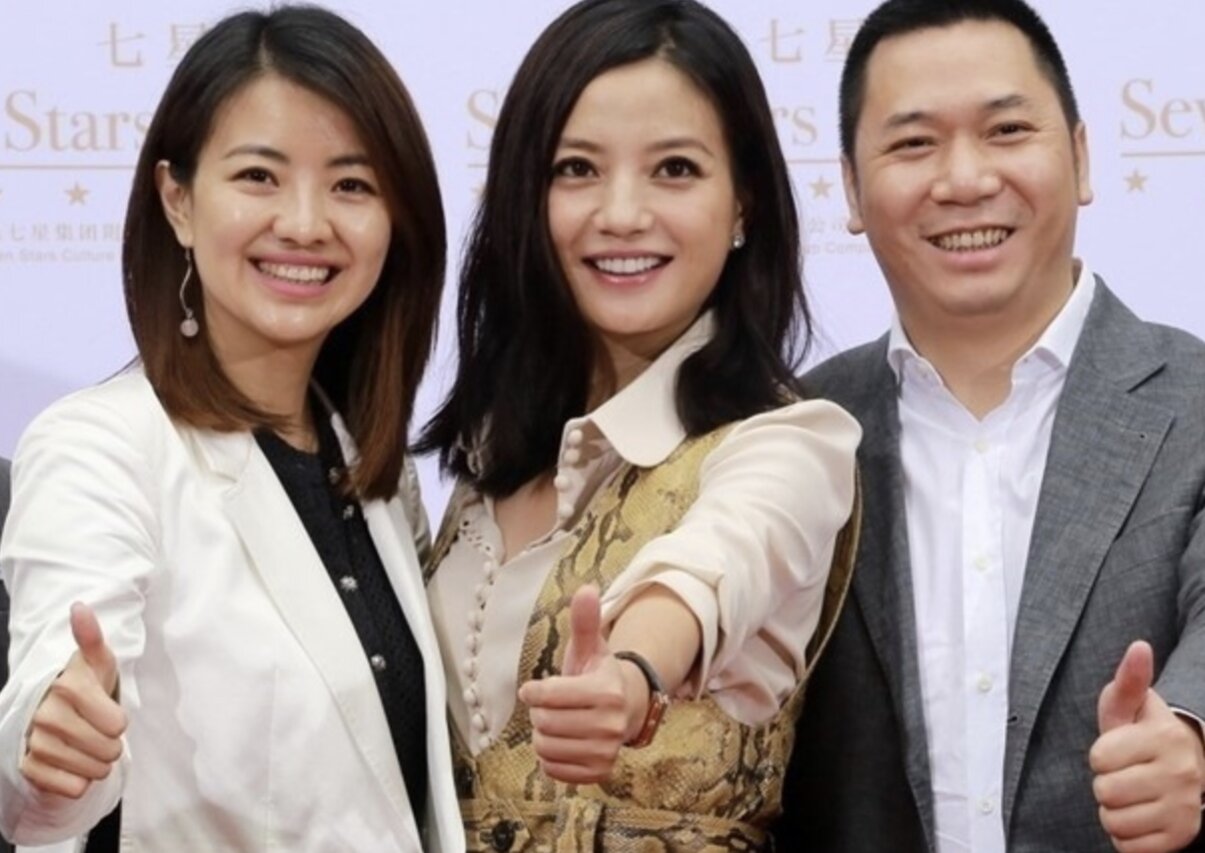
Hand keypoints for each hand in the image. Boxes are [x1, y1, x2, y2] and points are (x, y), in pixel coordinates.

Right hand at [20, 603, 126, 797]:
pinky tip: (71, 762)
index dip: (119, 722)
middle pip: (108, 751)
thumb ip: (92, 637)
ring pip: (93, 771)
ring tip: (86, 744)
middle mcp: (46, 714)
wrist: (54, 712)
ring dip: (97, 762)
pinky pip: (73, 788)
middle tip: (98, 731)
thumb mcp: (98, 662)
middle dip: (111, 744)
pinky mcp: (28, 768)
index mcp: (68, 686)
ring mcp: (35, 742)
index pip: (118, 725)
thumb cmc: (86, 686)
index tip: (106, 711)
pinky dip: (79, 780)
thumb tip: (80, 607)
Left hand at [517, 585, 648, 783]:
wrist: (625, 711)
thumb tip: (586, 589)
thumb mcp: (590, 647)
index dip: (534, 691)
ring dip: (543, 735)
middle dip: (540, 713)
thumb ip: (585, 620)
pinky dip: (550, 758)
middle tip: (552, 707)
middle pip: (544, 722)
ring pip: (545, 747)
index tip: (535, 688)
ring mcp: (606, 751)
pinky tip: (563, 743)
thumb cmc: (597, 676)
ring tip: (557, 724)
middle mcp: (611, 725)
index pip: (547, 695)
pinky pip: (553, 770)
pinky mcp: (599, 773)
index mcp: (607, 691)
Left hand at [1090, 640, 1204, 852]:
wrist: (1185, 772)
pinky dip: (1125, 835)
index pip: (1099, 757)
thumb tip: (1139, 646)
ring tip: (1130, 794)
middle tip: (1124, 774)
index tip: (1118, 750)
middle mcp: (1182, 773)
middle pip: (1105, 791)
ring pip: (1114, 821)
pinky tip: (1139, 816)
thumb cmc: (1144, 736)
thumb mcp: (1131, 706)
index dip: (1100, 755)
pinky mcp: (1181, 836)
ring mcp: (1185, 808)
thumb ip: (1129, 678)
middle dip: (1105, 783)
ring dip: (1113, 811)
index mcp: (1166, 737)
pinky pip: (1128, 846)